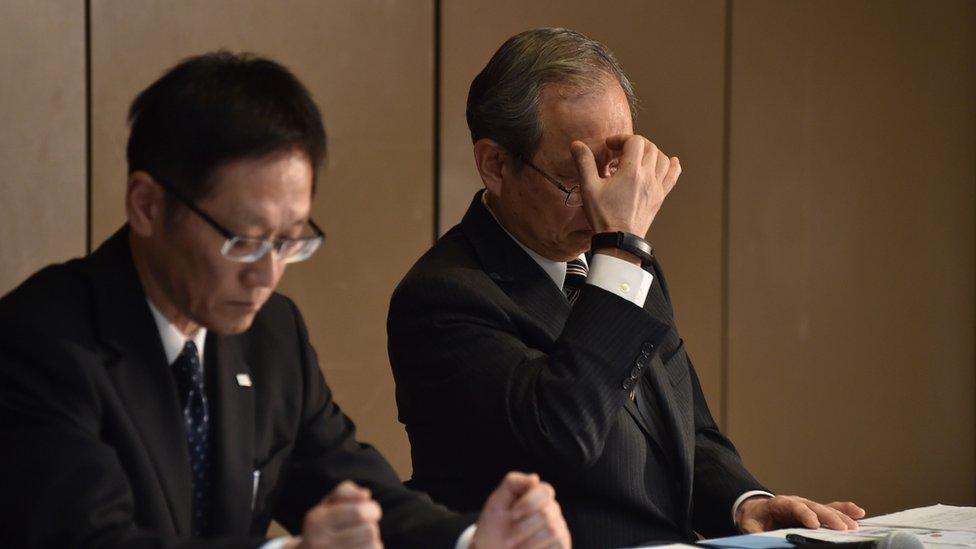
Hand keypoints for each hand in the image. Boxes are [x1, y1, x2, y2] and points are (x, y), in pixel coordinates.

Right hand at [287, 480, 382, 548]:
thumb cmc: (324, 527)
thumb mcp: (328, 505)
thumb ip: (345, 492)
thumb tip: (365, 494)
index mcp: (317, 521)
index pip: (360, 513)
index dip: (372, 509)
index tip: (369, 512)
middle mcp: (320, 543)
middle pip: (370, 531)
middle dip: (371, 526)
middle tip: (363, 528)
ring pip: (374, 547)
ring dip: (373, 543)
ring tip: (359, 543)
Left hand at [473, 471, 570, 548]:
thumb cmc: (493, 530)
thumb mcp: (496, 505)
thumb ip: (512, 484)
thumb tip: (535, 478)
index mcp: (537, 497)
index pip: (544, 491)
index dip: (528, 503)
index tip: (511, 515)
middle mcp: (552, 512)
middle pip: (546, 512)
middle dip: (522, 528)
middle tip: (507, 539)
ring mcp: (560, 531)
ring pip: (552, 530)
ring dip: (528, 543)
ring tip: (515, 548)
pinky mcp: (563, 547)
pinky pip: (558, 546)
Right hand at [571, 134, 679, 236]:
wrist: (619, 240)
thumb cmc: (604, 216)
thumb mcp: (589, 188)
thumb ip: (584, 163)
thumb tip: (577, 145)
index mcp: (631, 171)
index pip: (634, 141)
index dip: (621, 138)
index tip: (610, 146)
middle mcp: (648, 176)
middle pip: (650, 147)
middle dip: (635, 144)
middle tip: (621, 151)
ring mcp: (656, 187)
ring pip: (663, 159)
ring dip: (651, 152)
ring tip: (638, 156)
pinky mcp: (659, 197)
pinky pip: (672, 177)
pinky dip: (672, 166)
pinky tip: (671, 161)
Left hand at [737, 495, 865, 532]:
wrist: (757, 509)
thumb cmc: (755, 518)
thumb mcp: (751, 525)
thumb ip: (756, 532)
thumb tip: (760, 539)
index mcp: (780, 504)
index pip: (794, 507)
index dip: (804, 514)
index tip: (814, 524)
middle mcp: (797, 502)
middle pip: (815, 507)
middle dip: (829, 517)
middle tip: (842, 528)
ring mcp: (808, 506)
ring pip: (826, 508)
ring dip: (841, 516)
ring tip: (854, 526)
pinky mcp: (815, 511)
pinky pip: (831, 509)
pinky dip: (845, 510)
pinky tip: (859, 513)